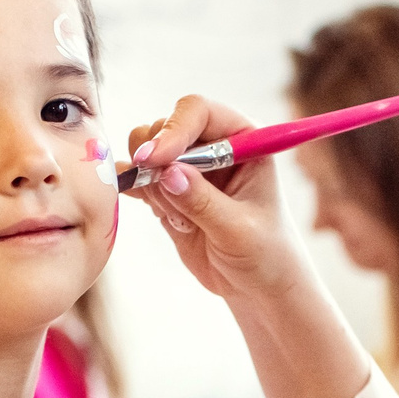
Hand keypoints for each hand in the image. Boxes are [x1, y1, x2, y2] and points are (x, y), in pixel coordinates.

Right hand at [128, 97, 322, 306]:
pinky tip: (155, 212)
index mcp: (243, 139)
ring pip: (144, 152)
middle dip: (154, 160)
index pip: (198, 112)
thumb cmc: (265, 254)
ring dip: (148, 183)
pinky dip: (133, 191)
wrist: (256, 285)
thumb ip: (203, 201)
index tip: (154, 160)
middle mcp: (213, 145)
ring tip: (179, 218)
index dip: (173, 129)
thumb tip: (168, 173)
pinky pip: (135, 178)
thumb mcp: (239, 231)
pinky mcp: (167, 191)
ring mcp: (187, 167)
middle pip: (163, 127)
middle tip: (161, 196)